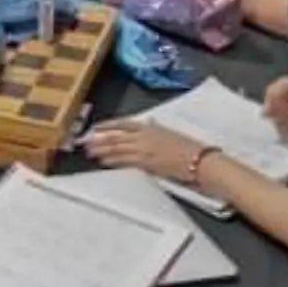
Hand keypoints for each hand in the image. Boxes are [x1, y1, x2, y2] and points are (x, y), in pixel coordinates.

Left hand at [84, 120, 206, 181]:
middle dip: (100, 139)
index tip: (97, 127)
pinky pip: (125, 161)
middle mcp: (145, 136)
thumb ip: (156, 129)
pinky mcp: (147, 163)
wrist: (200, 161)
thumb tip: (149, 124)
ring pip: (118, 148)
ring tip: (90, 153)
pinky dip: (113, 161)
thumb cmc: (190, 148)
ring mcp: (145, 150)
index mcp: (150, 127)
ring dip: (102, 150)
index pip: (124, 123)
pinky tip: (104, 162)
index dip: (108, 124)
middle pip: (117, 136)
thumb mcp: (171, 133)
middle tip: (86, 142)